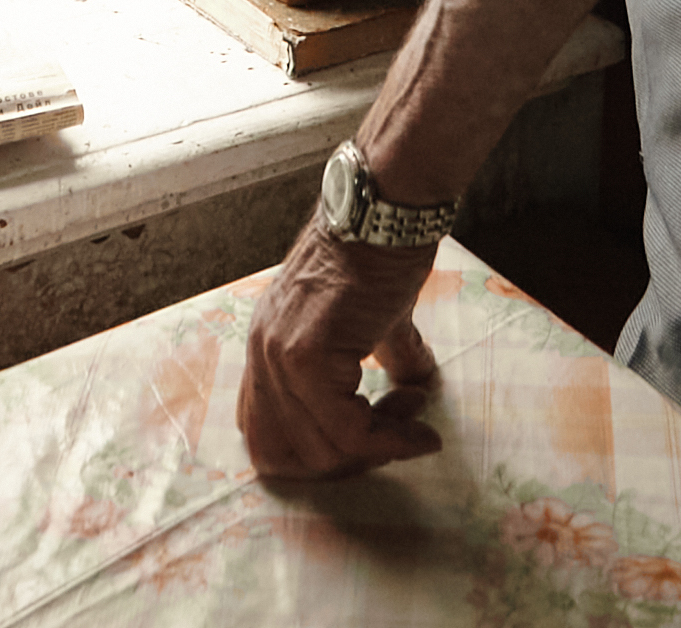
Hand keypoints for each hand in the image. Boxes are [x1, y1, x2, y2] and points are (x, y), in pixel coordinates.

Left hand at [238, 219, 444, 480]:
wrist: (386, 215)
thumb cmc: (380, 257)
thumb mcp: (372, 320)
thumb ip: (381, 357)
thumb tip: (414, 386)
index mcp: (266, 349)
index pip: (263, 435)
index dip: (315, 455)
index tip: (367, 441)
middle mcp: (261, 356)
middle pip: (283, 457)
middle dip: (342, 465)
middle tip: (389, 440)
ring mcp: (279, 358)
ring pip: (321, 450)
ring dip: (376, 449)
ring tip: (413, 415)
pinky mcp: (308, 358)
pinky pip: (348, 430)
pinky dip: (389, 440)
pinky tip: (419, 425)